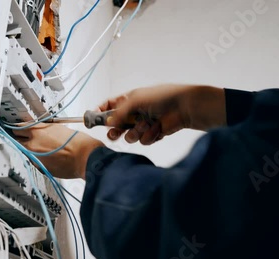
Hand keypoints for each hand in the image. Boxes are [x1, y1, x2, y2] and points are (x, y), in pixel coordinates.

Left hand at [13, 124, 103, 178]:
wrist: (85, 157)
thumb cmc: (76, 142)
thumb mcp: (58, 127)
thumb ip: (44, 128)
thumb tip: (37, 129)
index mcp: (36, 132)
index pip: (17, 128)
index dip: (18, 128)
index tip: (18, 128)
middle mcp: (32, 145)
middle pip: (18, 141)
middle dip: (22, 139)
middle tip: (28, 137)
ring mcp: (35, 158)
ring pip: (26, 152)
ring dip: (31, 149)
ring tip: (45, 148)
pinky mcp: (41, 168)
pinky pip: (35, 161)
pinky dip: (39, 159)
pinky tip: (50, 156)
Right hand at [99, 84, 225, 144]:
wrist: (185, 108)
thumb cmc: (162, 97)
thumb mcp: (136, 100)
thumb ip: (119, 112)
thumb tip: (108, 123)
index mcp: (130, 99)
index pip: (110, 106)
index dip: (101, 112)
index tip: (93, 120)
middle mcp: (136, 112)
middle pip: (118, 124)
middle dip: (115, 130)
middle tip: (113, 135)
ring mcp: (145, 123)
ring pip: (131, 135)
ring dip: (136, 133)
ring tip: (145, 126)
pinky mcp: (154, 133)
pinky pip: (144, 140)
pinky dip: (150, 135)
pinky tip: (158, 128)